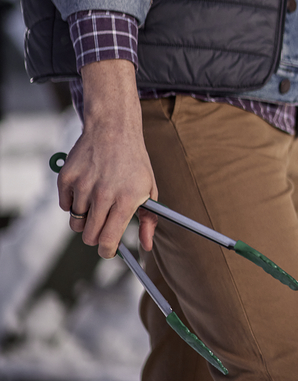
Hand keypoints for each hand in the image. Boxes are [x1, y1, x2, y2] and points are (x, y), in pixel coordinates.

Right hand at [59, 59, 157, 257]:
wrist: (113, 129)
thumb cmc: (134, 162)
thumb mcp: (149, 188)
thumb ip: (149, 220)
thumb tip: (146, 246)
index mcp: (126, 199)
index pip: (109, 239)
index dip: (107, 250)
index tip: (108, 250)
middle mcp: (103, 194)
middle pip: (89, 236)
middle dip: (95, 237)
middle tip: (103, 225)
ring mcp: (82, 186)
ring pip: (75, 223)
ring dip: (85, 218)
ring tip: (97, 201)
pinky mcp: (66, 178)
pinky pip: (65, 206)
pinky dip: (73, 203)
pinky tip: (86, 187)